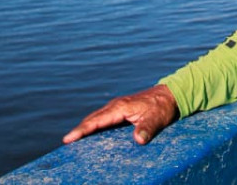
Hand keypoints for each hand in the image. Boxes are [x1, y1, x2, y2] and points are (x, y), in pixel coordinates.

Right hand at [62, 84, 179, 144]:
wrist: (169, 95)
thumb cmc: (162, 107)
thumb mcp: (157, 118)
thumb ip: (147, 128)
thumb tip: (138, 140)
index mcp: (120, 107)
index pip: (97, 121)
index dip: (82, 130)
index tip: (68, 139)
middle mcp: (115, 106)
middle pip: (92, 119)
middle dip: (79, 130)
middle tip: (66, 142)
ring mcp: (117, 107)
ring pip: (96, 118)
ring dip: (85, 127)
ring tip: (73, 140)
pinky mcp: (120, 110)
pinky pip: (102, 118)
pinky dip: (94, 125)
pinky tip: (91, 134)